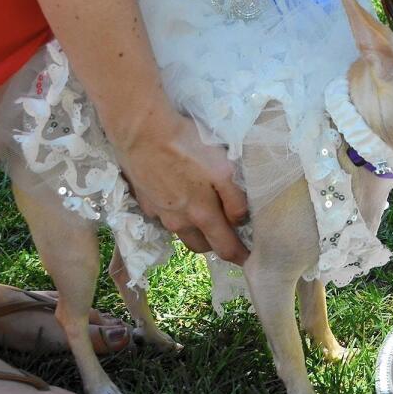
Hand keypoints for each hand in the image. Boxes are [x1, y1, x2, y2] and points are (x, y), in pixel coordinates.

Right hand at [112, 109, 249, 264]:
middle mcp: (179, 221)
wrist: (142, 131)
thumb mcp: (224, 170)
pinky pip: (164, 215)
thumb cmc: (189, 147)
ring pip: (181, 231)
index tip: (250, 262)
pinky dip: (175, 213)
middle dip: (215, 245)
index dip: (239, 257)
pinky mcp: (144, 200)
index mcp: (202, 215)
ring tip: (202, 213)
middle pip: (201, 246)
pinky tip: (178, 196)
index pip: (224, 248)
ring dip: (194, 229)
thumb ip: (235, 200)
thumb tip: (239, 222)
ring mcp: (158, 213)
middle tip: (226, 234)